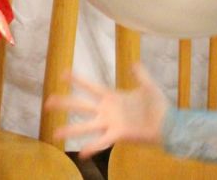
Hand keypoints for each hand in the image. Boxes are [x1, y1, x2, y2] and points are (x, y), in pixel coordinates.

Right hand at [47, 62, 167, 157]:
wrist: (168, 125)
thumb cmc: (158, 106)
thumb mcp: (148, 87)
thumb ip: (141, 75)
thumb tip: (135, 62)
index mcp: (111, 97)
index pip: (90, 86)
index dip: (77, 80)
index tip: (62, 73)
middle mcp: (106, 110)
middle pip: (80, 105)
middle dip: (64, 103)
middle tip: (47, 102)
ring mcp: (110, 124)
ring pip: (85, 126)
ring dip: (70, 130)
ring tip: (55, 134)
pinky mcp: (117, 135)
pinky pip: (101, 142)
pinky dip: (91, 147)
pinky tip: (81, 153)